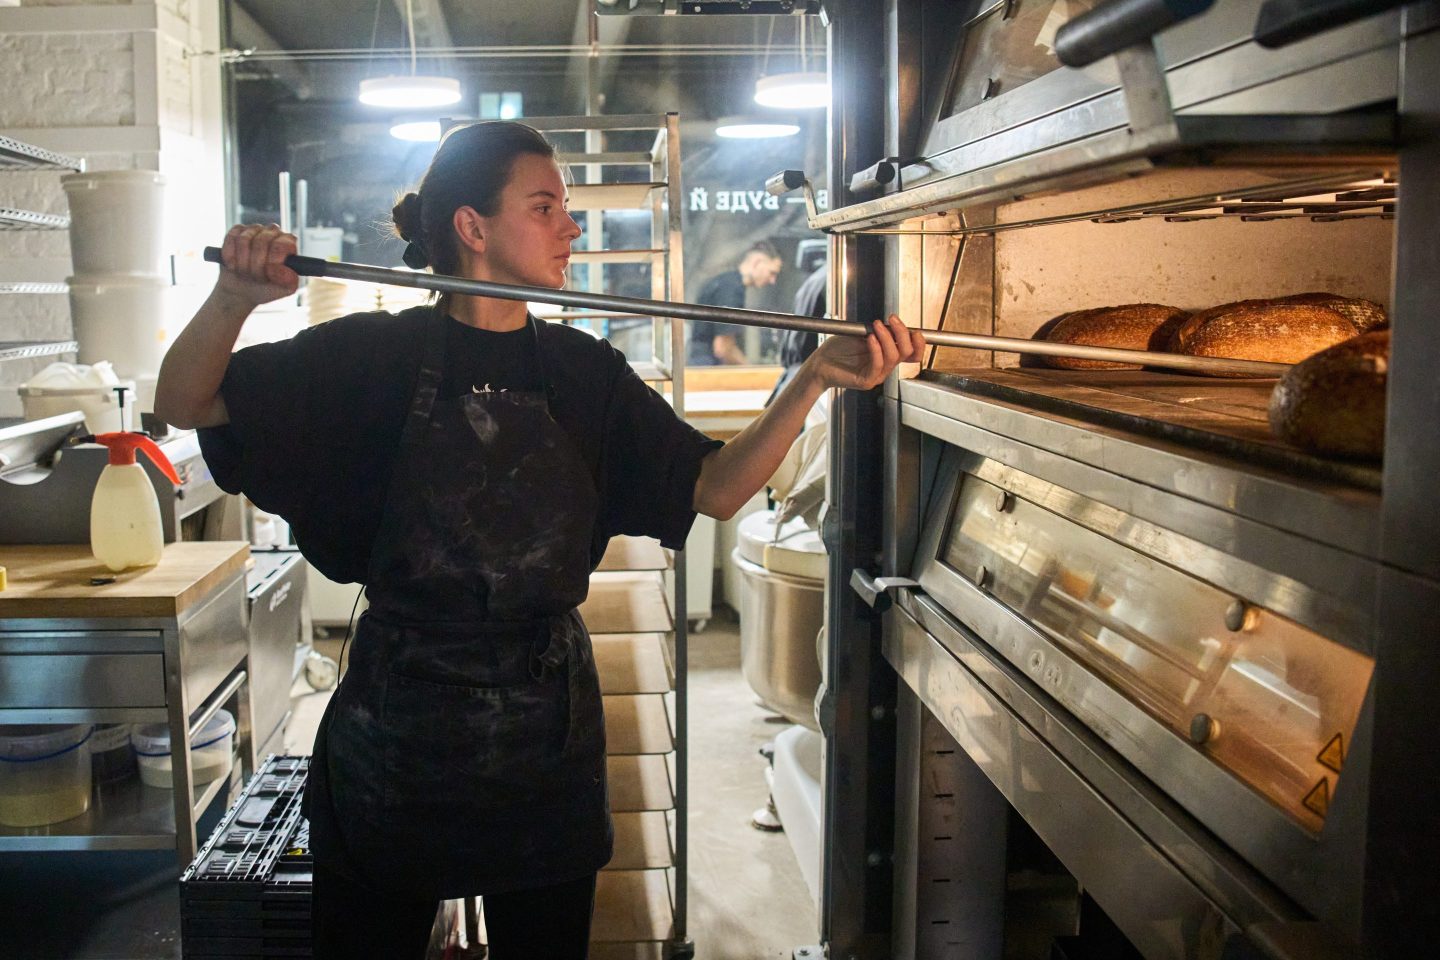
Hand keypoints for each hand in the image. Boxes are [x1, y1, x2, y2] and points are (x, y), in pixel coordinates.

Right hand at [213, 224, 299, 308]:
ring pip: (243, 240)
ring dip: (242, 263)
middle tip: (257, 277)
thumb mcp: (284, 289)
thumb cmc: (268, 287)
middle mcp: (273, 232)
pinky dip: (230, 256)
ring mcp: (254, 229)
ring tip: (247, 272)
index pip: (280, 246)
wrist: (245, 290)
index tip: (269, 274)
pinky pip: (231, 238)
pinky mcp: (236, 231)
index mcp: (289, 243)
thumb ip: (289, 280)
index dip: (272, 262)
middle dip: (256, 266)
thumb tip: (279, 268)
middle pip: (261, 242)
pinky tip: (234, 265)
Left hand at [804, 314, 925, 390]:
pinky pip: (877, 364)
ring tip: (876, 326)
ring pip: (893, 357)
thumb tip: (895, 323)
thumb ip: (880, 331)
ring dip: (887, 337)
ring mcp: (876, 376)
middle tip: (892, 319)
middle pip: (907, 353)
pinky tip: (870, 338)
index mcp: (887, 357)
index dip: (918, 343)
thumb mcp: (862, 335)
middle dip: (902, 333)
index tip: (914, 330)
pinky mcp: (866, 381)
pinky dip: (876, 349)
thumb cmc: (838, 349)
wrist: (819, 363)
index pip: (912, 354)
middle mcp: (885, 368)